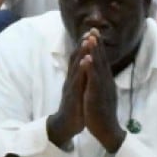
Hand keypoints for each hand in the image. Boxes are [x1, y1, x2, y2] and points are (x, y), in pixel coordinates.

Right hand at [47, 31, 91, 147]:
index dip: (84, 47)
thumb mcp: (78, 91)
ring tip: (87, 41)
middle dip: (83, 45)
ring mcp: (71, 87)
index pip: (78, 59)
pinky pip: (77, 81)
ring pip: (76, 67)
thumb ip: (81, 79)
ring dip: (81, 53)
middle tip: (89, 32)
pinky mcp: (72, 95)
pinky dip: (81, 70)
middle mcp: (71, 80)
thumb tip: (85, 68)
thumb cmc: (75, 108)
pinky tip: (85, 62)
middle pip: (76, 59)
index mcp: (74, 78)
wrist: (66, 125)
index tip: (90, 34)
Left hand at [81, 33, 126, 151]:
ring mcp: (102, 89)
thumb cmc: (102, 112)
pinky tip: (88, 59)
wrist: (107, 130)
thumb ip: (100, 81)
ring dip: (95, 52)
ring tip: (91, 38)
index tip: (94, 33)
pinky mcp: (96, 96)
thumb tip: (99, 71)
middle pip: (101, 60)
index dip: (98, 47)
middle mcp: (105, 82)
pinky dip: (91, 69)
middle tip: (94, 29)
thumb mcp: (101, 93)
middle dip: (97, 44)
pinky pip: (94, 81)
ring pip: (98, 67)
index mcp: (105, 81)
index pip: (101, 61)